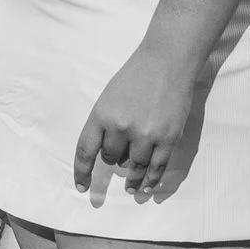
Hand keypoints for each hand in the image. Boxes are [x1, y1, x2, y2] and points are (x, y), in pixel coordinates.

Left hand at [73, 42, 203, 196]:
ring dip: (132, 176)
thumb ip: (105, 124)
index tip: (82, 186)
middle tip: (120, 156)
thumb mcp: (109, 97)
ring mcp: (145, 134)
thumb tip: (107, 153)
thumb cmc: (135, 77)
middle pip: (110, 158)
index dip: (82, 172)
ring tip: (130, 186)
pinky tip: (146, 187)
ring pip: (133, 167)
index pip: (85, 151)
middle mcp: (121, 127)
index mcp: (101, 114)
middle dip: (113, 158)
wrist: (167, 61)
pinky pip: (156, 168)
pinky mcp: (167, 138)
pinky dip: (150, 180)